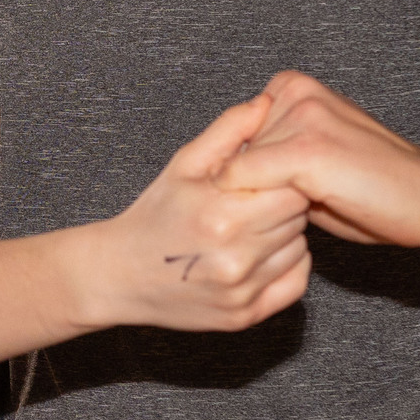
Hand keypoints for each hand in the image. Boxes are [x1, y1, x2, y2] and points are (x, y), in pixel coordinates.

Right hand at [75, 93, 313, 332]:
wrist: (119, 276)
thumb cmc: (153, 214)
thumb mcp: (184, 164)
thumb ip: (228, 130)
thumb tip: (266, 102)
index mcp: (220, 214)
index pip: (290, 187)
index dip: (283, 175)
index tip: (265, 175)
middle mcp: (234, 257)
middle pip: (297, 217)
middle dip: (282, 202)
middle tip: (254, 201)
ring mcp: (241, 291)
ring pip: (299, 247)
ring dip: (284, 234)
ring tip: (250, 227)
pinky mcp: (245, 316)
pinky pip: (296, 281)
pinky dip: (287, 265)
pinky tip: (259, 253)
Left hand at [217, 71, 419, 249]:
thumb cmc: (373, 188)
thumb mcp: (309, 163)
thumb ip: (269, 156)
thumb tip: (220, 176)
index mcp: (292, 87)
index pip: (232, 136)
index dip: (239, 178)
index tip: (253, 201)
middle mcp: (293, 92)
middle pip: (231, 152)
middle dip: (245, 189)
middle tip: (283, 211)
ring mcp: (300, 117)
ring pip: (236, 171)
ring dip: (252, 202)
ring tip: (298, 213)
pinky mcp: (305, 149)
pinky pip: (248, 182)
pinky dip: (255, 211)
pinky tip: (293, 221)